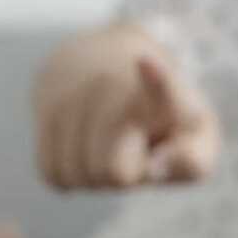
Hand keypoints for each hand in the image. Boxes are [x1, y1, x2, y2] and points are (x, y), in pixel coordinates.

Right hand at [33, 22, 219, 190]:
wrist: (101, 65)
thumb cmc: (156, 115)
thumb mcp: (194, 136)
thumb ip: (192, 161)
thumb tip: (155, 168)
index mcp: (157, 90)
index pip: (161, 90)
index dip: (158, 81)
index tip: (145, 63)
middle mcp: (108, 85)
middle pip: (110, 170)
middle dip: (125, 172)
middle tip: (135, 147)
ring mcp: (71, 95)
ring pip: (76, 174)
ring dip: (93, 174)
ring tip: (107, 145)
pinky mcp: (43, 107)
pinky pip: (52, 173)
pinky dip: (69, 173)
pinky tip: (82, 150)